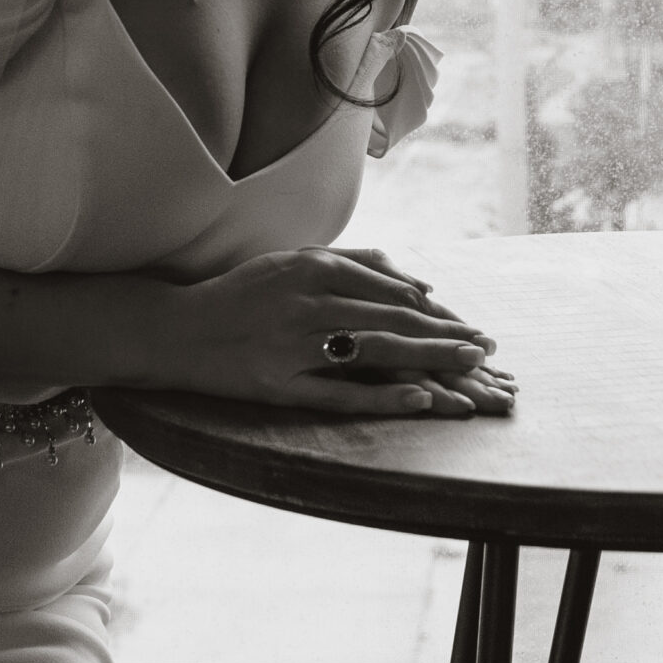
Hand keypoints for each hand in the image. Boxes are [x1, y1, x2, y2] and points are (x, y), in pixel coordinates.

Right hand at [150, 245, 511, 417]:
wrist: (174, 328)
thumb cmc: (240, 294)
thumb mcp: (291, 261)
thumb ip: (352, 264)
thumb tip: (415, 280)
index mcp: (313, 267)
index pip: (392, 290)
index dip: (437, 310)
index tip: (471, 326)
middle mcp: (307, 301)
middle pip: (393, 318)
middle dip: (447, 334)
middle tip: (488, 349)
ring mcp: (294, 344)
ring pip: (377, 351)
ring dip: (430, 359)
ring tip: (471, 369)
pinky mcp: (279, 385)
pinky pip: (341, 393)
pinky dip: (384, 397)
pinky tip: (421, 400)